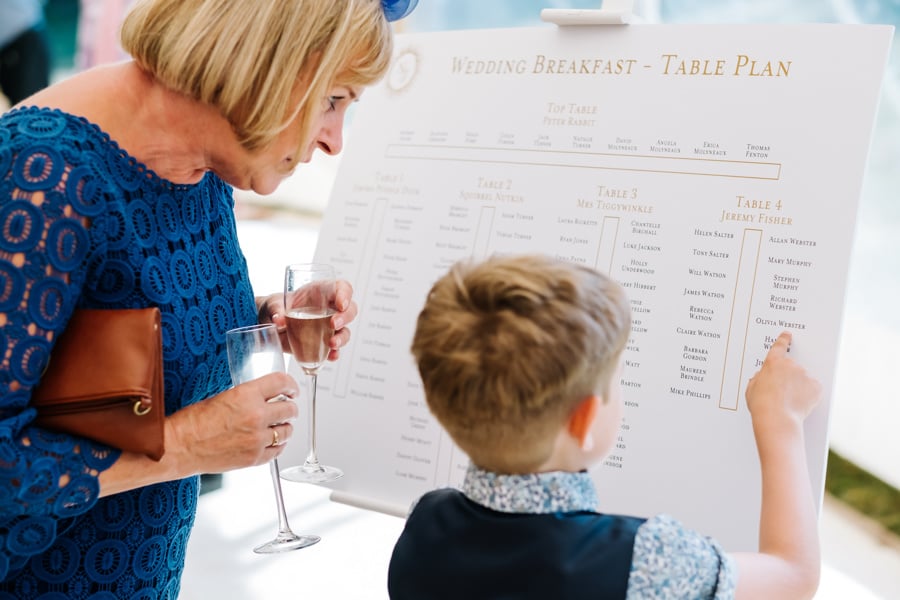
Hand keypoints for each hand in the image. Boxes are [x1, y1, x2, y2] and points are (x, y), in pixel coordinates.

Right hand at [166, 372, 299, 473]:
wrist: (178, 447)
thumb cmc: (193, 422)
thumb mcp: (223, 397)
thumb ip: (248, 396)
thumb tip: (265, 396)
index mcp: (246, 395)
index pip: (281, 383)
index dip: (291, 385)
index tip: (292, 389)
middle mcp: (256, 416)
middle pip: (289, 408)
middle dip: (289, 406)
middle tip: (287, 407)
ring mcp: (257, 439)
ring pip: (287, 430)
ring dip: (285, 426)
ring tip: (278, 426)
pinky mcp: (254, 458)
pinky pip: (278, 450)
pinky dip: (277, 445)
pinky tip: (272, 441)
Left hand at [257, 279, 357, 360]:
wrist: (268, 325)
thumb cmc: (276, 307)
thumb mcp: (273, 303)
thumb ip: (276, 308)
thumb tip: (278, 319)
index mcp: (321, 292)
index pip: (341, 288)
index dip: (345, 294)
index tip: (341, 304)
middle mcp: (329, 309)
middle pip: (349, 310)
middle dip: (345, 317)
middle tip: (333, 324)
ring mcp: (328, 328)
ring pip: (345, 331)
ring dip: (342, 338)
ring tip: (332, 344)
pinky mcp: (322, 343)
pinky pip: (334, 349)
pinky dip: (334, 353)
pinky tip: (330, 356)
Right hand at [745, 331, 821, 431]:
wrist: (776, 417)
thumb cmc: (762, 405)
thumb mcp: (752, 389)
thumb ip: (758, 379)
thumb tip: (763, 378)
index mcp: (772, 363)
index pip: (779, 347)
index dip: (783, 340)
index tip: (787, 335)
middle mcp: (790, 365)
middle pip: (791, 367)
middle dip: (788, 377)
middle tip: (782, 393)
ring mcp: (804, 374)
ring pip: (803, 379)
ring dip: (798, 387)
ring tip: (789, 402)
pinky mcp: (815, 386)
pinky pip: (813, 389)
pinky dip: (809, 395)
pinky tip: (799, 403)